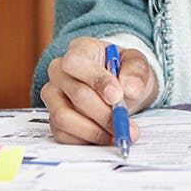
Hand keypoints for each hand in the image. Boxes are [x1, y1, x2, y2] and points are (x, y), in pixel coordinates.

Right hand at [40, 37, 156, 145]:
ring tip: (118, 134)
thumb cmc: (123, 73)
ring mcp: (53, 96)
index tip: (117, 97)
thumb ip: (136, 71)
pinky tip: (105, 137)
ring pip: (64, 117)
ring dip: (95, 131)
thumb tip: (130, 89)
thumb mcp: (137, 64)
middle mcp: (59, 71)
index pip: (76, 62)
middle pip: (76, 94)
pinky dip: (86, 140)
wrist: (120, 89)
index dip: (97, 81)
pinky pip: (63, 134)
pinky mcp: (53, 118)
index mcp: (79, 50)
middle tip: (125, 125)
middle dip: (104, 114)